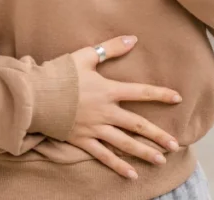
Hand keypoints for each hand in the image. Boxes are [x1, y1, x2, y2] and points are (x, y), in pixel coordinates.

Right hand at [66, 35, 181, 179]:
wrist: (35, 96)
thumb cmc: (59, 74)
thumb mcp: (85, 56)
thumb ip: (110, 48)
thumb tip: (133, 38)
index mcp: (108, 90)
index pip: (140, 92)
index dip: (160, 94)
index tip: (177, 98)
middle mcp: (105, 112)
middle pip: (136, 125)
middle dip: (157, 135)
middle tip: (175, 144)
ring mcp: (95, 128)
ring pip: (124, 143)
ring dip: (144, 152)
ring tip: (161, 160)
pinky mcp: (83, 140)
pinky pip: (104, 156)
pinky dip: (118, 166)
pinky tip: (132, 175)